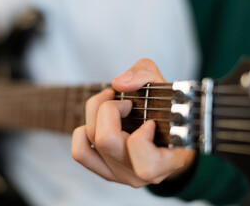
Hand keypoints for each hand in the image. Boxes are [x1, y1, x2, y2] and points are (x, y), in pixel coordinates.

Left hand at [72, 58, 194, 186]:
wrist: (169, 132)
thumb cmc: (168, 111)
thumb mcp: (165, 85)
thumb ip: (145, 74)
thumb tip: (119, 83)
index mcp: (166, 163)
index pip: (146, 164)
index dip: (142, 136)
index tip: (150, 122)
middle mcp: (141, 175)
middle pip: (107, 141)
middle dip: (110, 109)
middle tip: (125, 102)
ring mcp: (121, 175)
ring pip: (92, 141)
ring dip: (96, 114)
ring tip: (110, 104)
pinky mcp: (106, 171)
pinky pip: (80, 152)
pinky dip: (83, 132)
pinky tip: (98, 122)